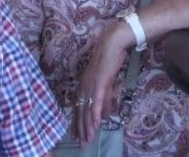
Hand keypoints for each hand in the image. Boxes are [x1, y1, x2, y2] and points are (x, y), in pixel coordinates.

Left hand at [75, 21, 128, 144]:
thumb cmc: (110, 60)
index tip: (76, 134)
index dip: (77, 121)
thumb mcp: (107, 82)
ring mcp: (90, 83)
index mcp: (84, 84)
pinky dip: (94, 114)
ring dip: (87, 125)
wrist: (112, 44)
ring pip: (86, 108)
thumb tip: (104, 113)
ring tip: (87, 139)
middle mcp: (84, 84)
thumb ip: (106, 98)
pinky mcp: (98, 82)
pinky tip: (94, 125)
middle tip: (80, 143)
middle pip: (80, 109)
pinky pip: (95, 101)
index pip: (78, 105)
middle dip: (80, 127)